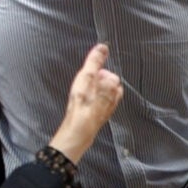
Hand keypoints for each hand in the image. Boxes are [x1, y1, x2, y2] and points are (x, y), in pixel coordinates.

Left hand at [49, 44, 122, 162]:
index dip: (98, 54)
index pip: (92, 63)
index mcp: (84, 82)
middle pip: (105, 74)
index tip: (104, 47)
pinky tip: (107, 112)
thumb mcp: (93, 109)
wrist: (74, 140)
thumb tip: (113, 78)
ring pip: (108, 86)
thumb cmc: (80, 124)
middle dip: (111, 83)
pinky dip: (111, 102)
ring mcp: (91, 95)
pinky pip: (108, 97)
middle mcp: (87, 86)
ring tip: (105, 109)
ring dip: (112, 94)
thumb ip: (105, 93)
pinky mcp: (95, 104)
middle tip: (110, 97)